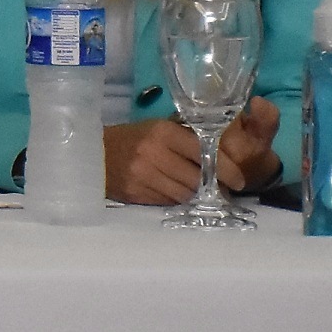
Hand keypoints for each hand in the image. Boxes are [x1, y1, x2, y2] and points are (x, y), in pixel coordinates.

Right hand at [110, 101, 278, 201]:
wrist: (91, 154)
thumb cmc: (130, 139)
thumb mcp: (156, 129)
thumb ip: (186, 137)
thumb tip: (223, 152)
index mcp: (162, 133)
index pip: (204, 152)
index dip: (227, 169)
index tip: (240, 180)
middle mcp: (154, 154)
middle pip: (198, 178)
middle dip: (215, 187)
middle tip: (226, 191)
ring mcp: (143, 175)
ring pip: (185, 194)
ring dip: (198, 196)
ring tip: (205, 195)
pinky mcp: (136, 193)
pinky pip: (168, 202)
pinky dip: (178, 200)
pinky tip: (180, 196)